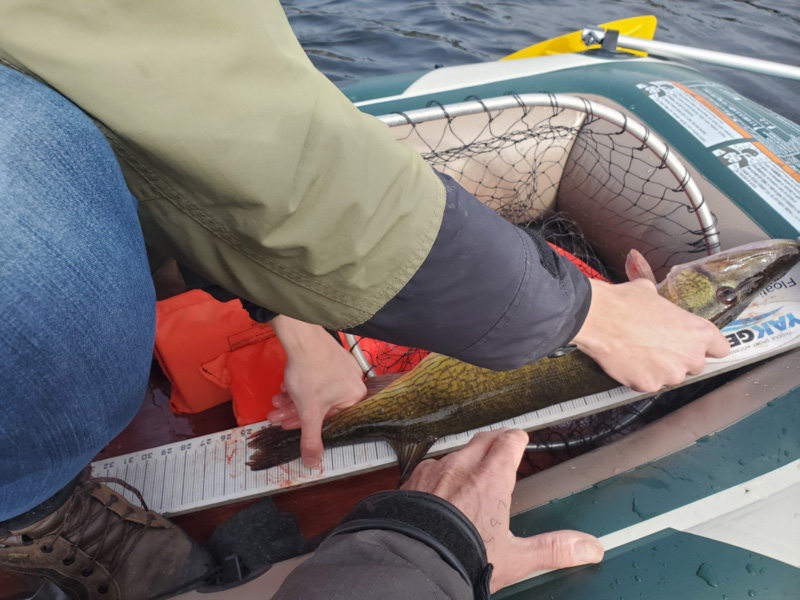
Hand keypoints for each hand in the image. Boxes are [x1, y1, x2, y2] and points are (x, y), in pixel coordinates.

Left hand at [268, 316, 366, 466]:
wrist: (302, 338)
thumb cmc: (311, 373)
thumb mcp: (309, 412)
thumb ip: (311, 439)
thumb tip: (313, 463)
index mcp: (355, 396)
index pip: (331, 419)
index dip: (306, 425)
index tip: (288, 425)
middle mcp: (353, 381)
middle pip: (321, 405)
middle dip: (295, 412)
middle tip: (276, 416)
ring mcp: (342, 367)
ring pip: (315, 391)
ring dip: (293, 399)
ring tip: (275, 402)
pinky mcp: (330, 356)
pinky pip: (315, 377)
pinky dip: (299, 385)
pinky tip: (284, 388)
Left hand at [402, 429, 603, 592]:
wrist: (413, 562)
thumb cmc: (461, 558)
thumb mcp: (515, 558)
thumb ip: (553, 548)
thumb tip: (587, 547)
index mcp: (490, 479)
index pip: (509, 442)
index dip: (517, 438)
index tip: (520, 439)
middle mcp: (461, 467)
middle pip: (482, 439)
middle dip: (494, 440)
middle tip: (500, 445)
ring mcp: (434, 472)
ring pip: (454, 453)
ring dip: (465, 458)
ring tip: (470, 472)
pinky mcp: (411, 481)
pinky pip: (429, 468)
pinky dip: (438, 474)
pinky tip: (438, 490)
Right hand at [571, 278, 729, 392]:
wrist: (599, 318)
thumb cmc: (625, 303)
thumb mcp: (651, 292)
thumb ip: (663, 304)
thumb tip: (654, 299)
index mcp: (699, 332)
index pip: (722, 349)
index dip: (708, 347)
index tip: (697, 345)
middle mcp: (690, 357)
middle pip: (694, 365)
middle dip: (679, 358)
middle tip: (658, 345)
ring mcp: (670, 374)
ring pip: (670, 375)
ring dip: (659, 368)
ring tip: (638, 352)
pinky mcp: (649, 385)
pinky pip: (648, 382)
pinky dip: (640, 375)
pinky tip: (627, 360)